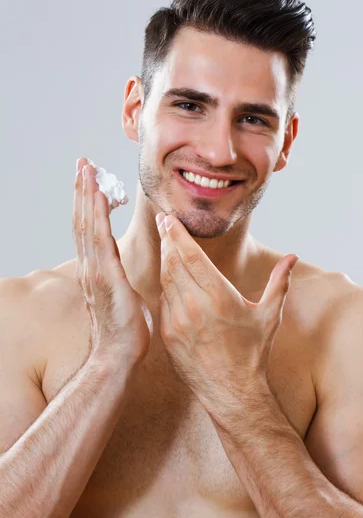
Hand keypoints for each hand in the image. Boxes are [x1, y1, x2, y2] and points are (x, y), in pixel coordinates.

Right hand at [73, 158, 150, 367]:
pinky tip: (99, 196)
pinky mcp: (106, 276)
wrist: (119, 354)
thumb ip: (118, 277)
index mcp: (95, 269)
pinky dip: (97, 216)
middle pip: (82, 219)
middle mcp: (90, 266)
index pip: (88, 228)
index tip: (89, 179)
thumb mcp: (123, 295)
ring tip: (87, 169)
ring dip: (87, 195)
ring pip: (87, 224)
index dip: (87, 202)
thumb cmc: (125, 329)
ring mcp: (95, 271)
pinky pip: (100, 240)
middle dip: (82, 189)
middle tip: (83, 163)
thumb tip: (122, 269)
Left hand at [156, 212, 297, 409]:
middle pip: (173, 262)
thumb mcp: (269, 315)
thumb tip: (293, 257)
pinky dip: (165, 285)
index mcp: (218, 295)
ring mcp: (178, 320)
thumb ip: (279, 282)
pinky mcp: (168, 334)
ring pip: (165, 280)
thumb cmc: (253, 352)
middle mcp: (194, 305)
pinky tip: (169, 277)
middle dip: (166, 240)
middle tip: (163, 223)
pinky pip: (163, 301)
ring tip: (166, 245)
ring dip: (164, 260)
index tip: (169, 219)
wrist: (232, 390)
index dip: (177, 234)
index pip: (191, 255)